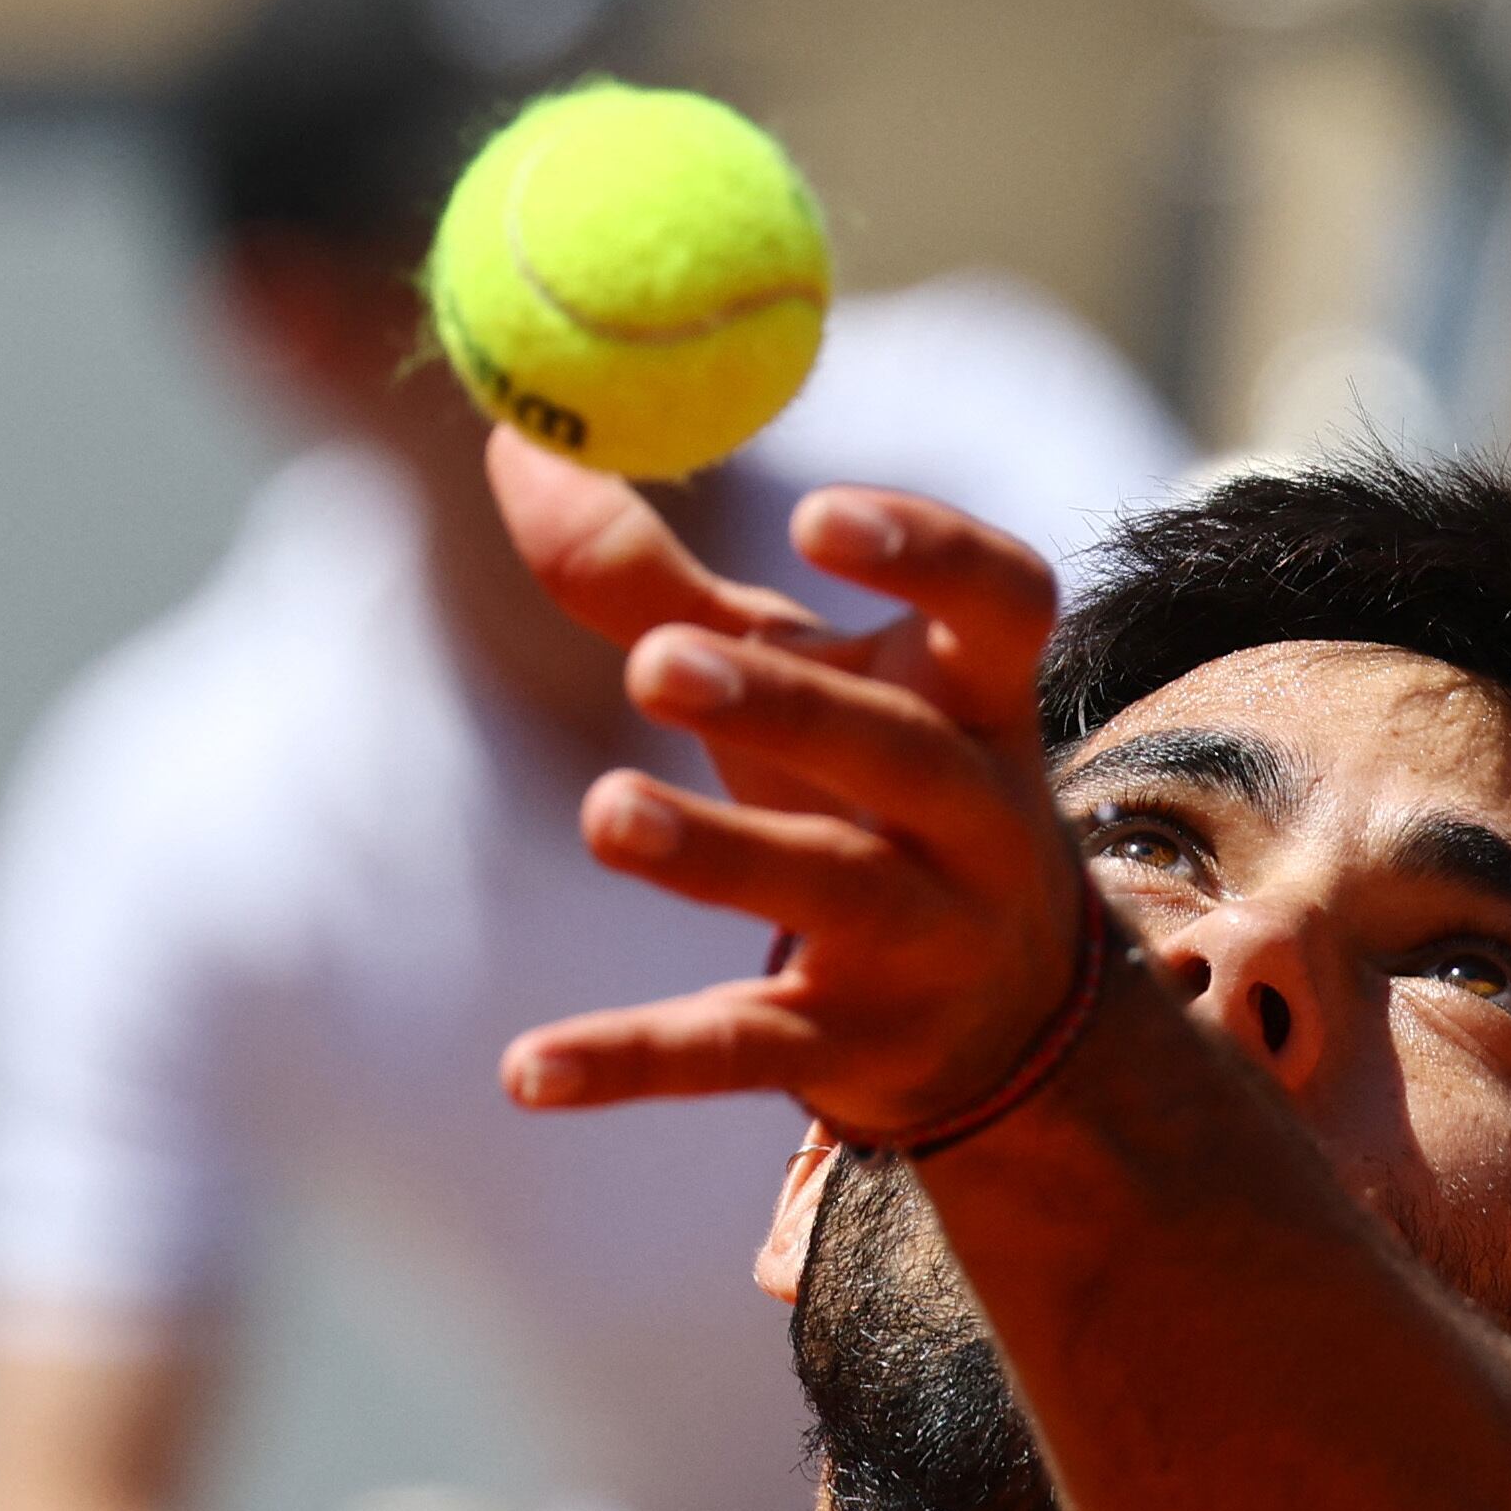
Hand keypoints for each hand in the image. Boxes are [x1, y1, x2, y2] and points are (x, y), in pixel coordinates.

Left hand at [481, 428, 1086, 1132]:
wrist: (1002, 1021)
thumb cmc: (870, 798)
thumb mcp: (798, 689)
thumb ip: (652, 579)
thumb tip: (508, 442)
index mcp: (975, 704)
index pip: (1000, 604)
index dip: (928, 555)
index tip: (817, 514)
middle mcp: (974, 820)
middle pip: (899, 756)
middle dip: (787, 707)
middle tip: (656, 660)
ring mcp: (922, 940)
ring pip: (830, 895)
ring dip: (719, 855)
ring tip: (607, 814)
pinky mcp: (852, 1047)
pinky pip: (740, 1051)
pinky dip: (632, 1063)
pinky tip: (523, 1068)